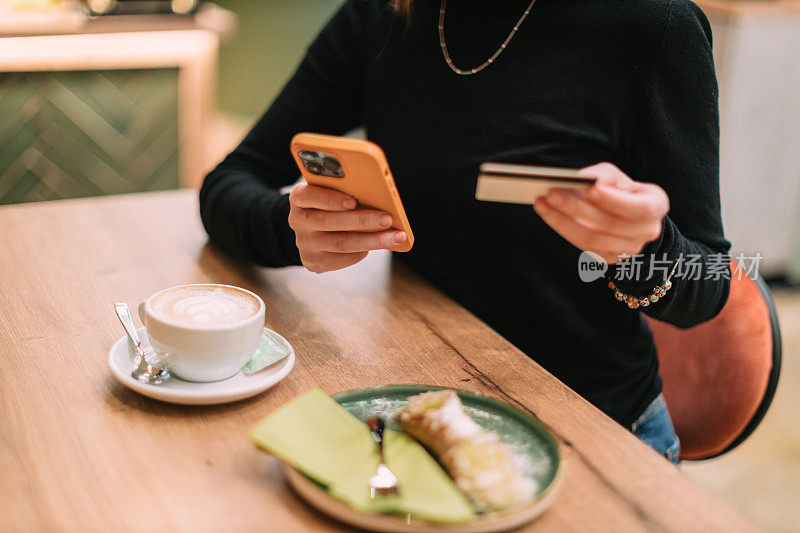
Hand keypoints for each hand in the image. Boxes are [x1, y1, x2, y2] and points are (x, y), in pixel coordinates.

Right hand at [288, 182, 407, 273]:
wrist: (312, 230)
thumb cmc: (330, 204)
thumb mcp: (330, 192)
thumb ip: (345, 191)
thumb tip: (380, 197)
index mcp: (299, 198)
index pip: (308, 195)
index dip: (330, 199)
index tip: (353, 201)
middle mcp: (297, 221)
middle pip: (330, 221)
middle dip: (362, 220)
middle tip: (387, 219)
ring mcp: (304, 243)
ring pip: (341, 243)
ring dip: (372, 240)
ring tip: (396, 237)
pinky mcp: (313, 262)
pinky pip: (342, 259)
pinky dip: (362, 251)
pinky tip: (378, 245)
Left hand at [532, 162, 668, 264]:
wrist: (627, 217)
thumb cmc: (621, 191)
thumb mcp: (618, 177)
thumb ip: (602, 175)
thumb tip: (583, 179)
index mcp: (656, 206)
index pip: (638, 208)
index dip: (614, 200)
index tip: (591, 188)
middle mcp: (647, 231)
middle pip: (608, 224)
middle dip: (577, 207)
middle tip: (551, 193)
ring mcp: (629, 250)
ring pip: (591, 239)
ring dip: (562, 220)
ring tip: (542, 203)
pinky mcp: (609, 258)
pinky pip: (583, 246)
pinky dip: (563, 228)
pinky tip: (548, 214)